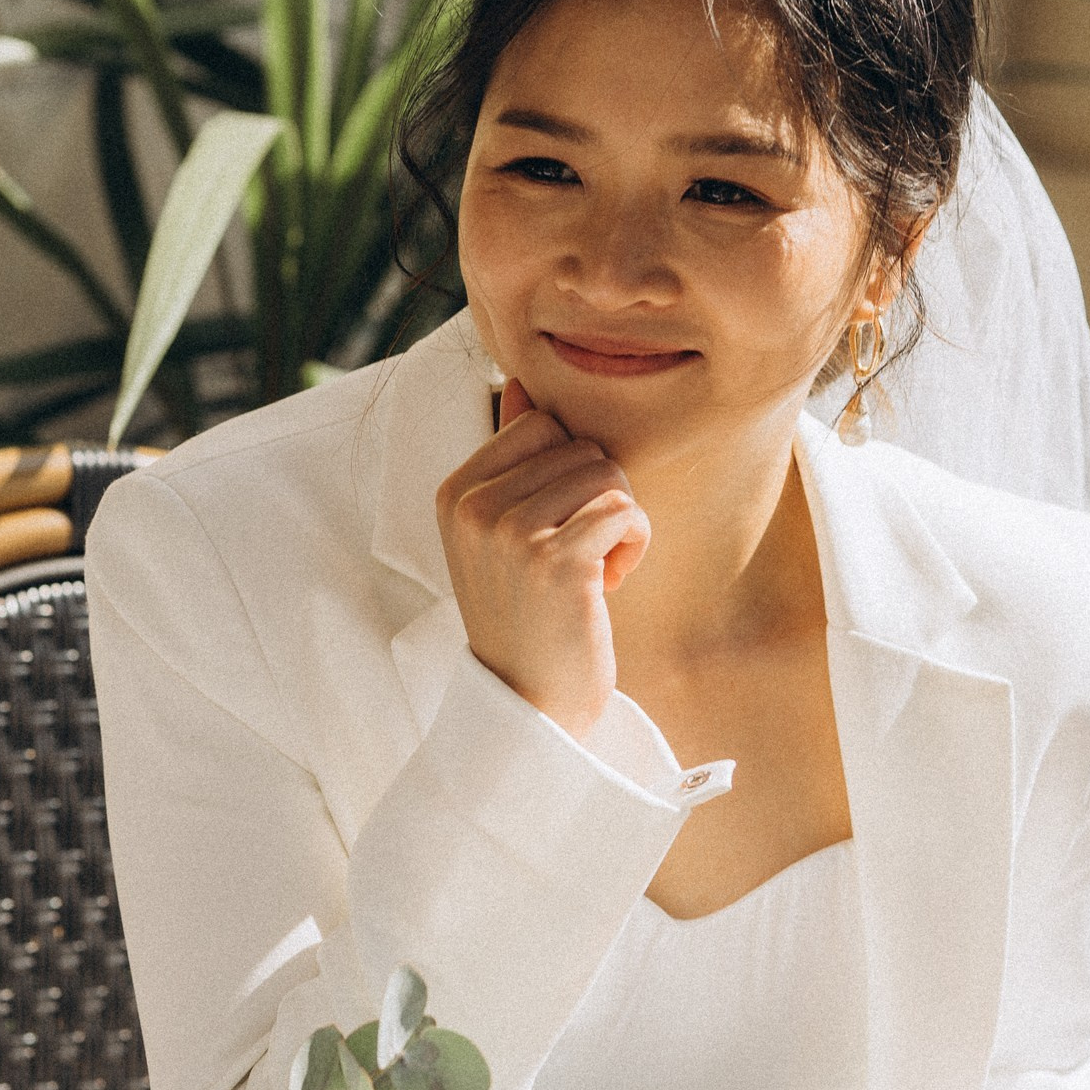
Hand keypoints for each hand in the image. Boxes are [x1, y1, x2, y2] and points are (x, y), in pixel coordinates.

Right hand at [434, 377, 649, 738]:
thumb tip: (520, 383)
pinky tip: (607, 585)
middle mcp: (475, 507)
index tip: (553, 526)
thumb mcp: (500, 533)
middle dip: (597, 496)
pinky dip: (633, 545)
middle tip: (574, 556)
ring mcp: (511, 533)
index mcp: (455, 492)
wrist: (528, 705)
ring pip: (608, 473)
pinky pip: (625, 509)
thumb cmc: (526, 614)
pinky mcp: (556, 561)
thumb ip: (509, 458)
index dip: (567, 469)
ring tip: (590, 572)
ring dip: (619, 523)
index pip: (541, 423)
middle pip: (580, 445)